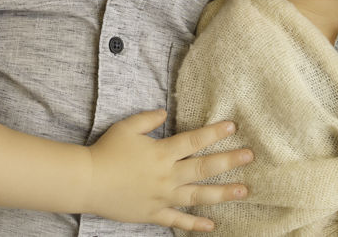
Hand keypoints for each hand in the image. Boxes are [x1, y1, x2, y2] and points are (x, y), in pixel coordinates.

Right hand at [85, 110, 252, 231]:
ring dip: (223, 193)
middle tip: (250, 156)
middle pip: (204, 167)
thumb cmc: (105, 151)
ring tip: (243, 191)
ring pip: (198, 196)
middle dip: (229, 161)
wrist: (87, 181)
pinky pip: (178, 220)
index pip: (194, 140)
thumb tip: (166, 112)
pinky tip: (212, 225)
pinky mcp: (153, 213)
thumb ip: (148, 118)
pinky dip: (195, 225)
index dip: (214, 133)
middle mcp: (167, 175)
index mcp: (162, 152)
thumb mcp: (126, 127)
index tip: (233, 127)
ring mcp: (162, 196)